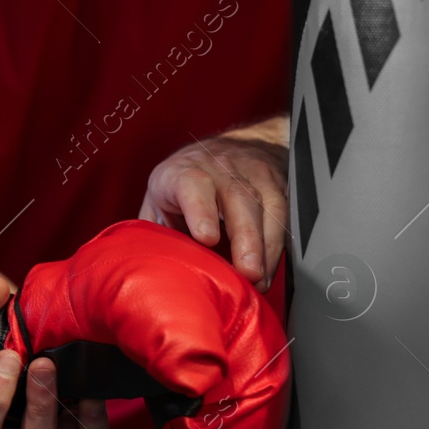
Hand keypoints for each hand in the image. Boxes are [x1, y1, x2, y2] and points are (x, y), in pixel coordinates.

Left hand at [137, 117, 289, 292]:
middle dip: (245, 239)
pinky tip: (269, 272)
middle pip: (238, 199)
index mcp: (183, 172)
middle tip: (246, 272)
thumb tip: (143, 272)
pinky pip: (284, 216)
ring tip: (259, 280)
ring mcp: (254, 174)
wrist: (225, 148)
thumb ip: (154, 231)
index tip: (206, 238)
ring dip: (266, 248)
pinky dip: (277, 248)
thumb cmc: (181, 186)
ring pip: (267, 207)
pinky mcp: (278, 185)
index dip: (200, 210)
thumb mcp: (159, 201)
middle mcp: (221, 168)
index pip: (193, 185)